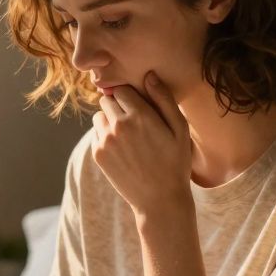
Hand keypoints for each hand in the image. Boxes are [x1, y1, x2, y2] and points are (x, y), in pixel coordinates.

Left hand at [91, 71, 192, 216]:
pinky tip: (123, 149)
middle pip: (107, 99)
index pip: (122, 89)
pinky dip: (105, 136)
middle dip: (118, 105)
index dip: (131, 96)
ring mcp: (105, 140)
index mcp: (140, 115)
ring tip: (128, 135)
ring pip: (99, 116)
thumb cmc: (175, 162)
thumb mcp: (180, 129)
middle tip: (135, 121)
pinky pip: (96, 133)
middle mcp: (118, 125)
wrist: (160, 200)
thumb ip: (163, 99)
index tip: (140, 106)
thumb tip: (148, 75)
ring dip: (110, 119)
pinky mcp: (98, 154)